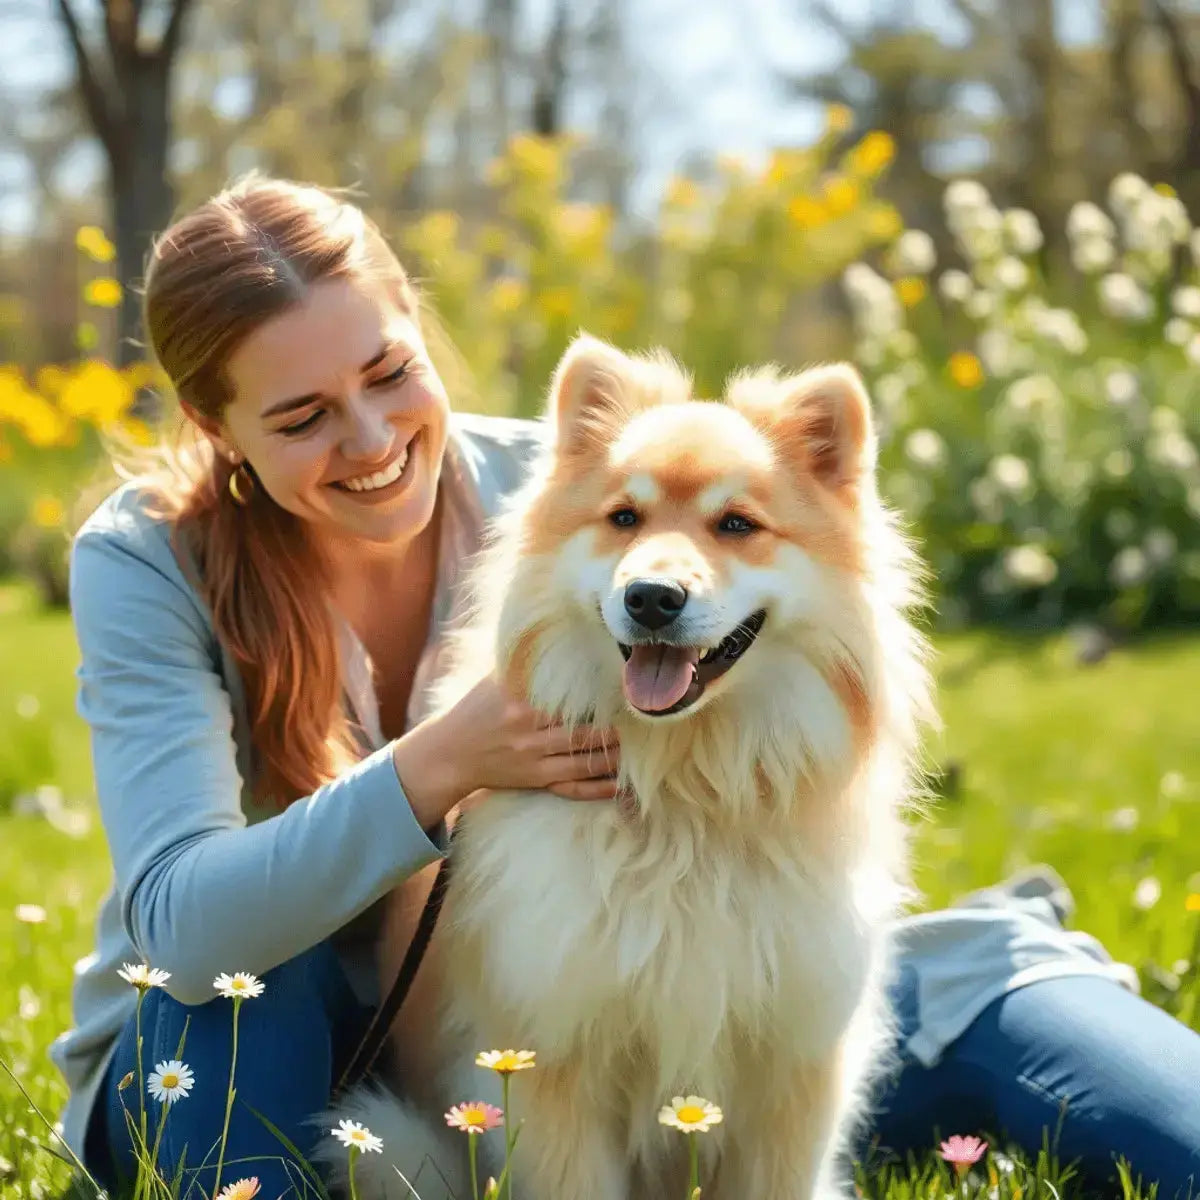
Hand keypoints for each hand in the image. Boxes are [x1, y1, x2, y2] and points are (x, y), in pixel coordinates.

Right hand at [391, 672, 618, 826]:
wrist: (449, 754)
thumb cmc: (475, 710)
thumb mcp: (493, 680)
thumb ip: (522, 662)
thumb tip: (550, 631)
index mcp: (521, 705)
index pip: (568, 702)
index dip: (597, 699)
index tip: (620, 691)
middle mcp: (529, 735)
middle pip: (582, 735)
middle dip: (613, 731)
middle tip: (639, 722)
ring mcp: (534, 761)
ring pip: (584, 763)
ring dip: (613, 758)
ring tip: (636, 747)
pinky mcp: (536, 782)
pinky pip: (574, 788)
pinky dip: (599, 788)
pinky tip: (621, 784)